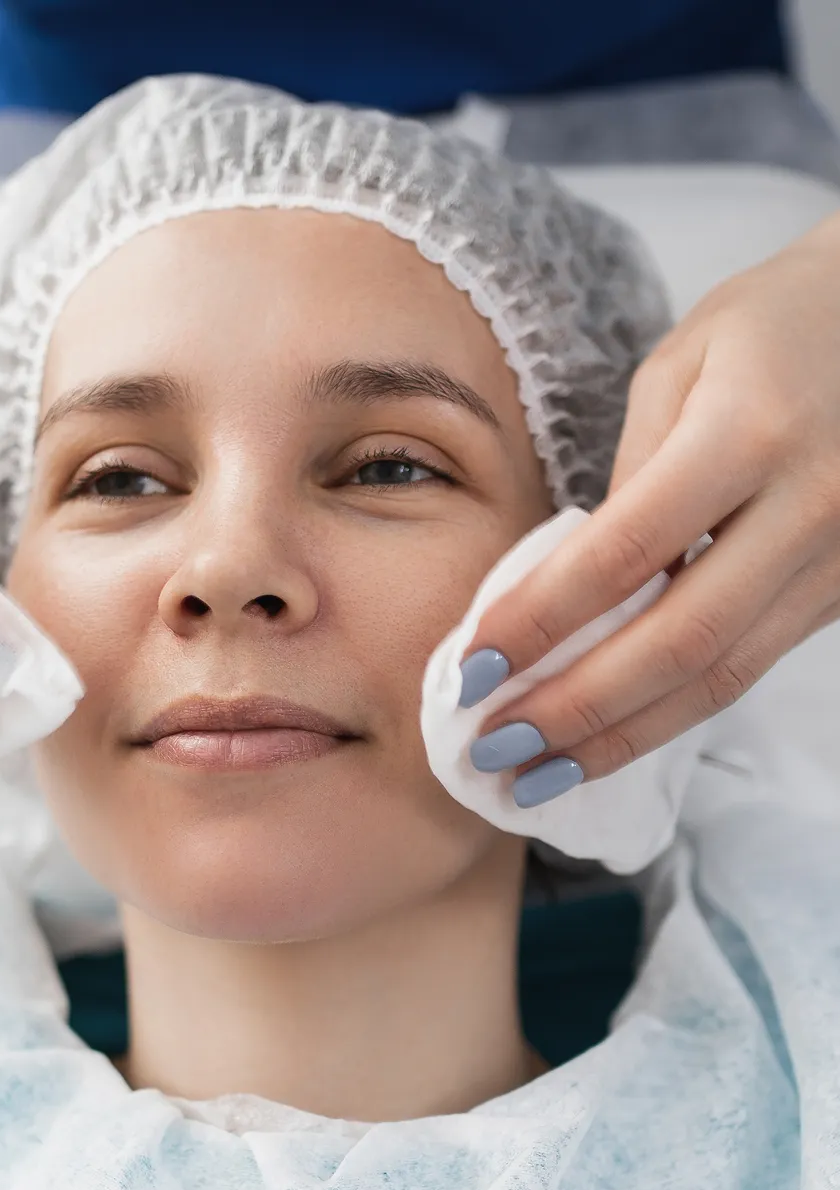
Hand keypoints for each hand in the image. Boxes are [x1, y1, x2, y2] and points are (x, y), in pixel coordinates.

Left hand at [457, 208, 839, 807]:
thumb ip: (630, 473)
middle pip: (680, 641)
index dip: (542, 620)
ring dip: (622, 737)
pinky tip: (610, 737)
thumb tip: (574, 582)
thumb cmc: (776, 325)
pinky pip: (749, 666)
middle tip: (494, 749)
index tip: (472, 668)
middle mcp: (808, 506)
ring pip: (723, 676)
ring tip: (539, 775)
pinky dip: (672, 712)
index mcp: (750, 431)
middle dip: (576, 709)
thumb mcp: (684, 364)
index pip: (624, 551)